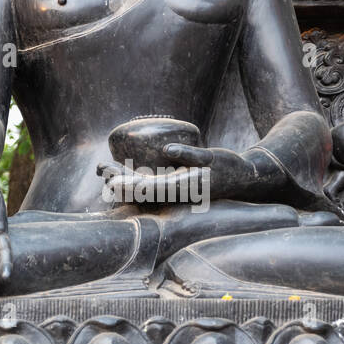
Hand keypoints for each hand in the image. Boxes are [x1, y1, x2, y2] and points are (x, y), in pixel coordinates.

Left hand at [98, 143, 242, 204]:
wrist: (243, 179)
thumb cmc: (229, 166)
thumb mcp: (213, 157)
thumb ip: (191, 154)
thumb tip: (169, 149)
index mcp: (182, 188)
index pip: (148, 189)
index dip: (128, 184)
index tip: (110, 177)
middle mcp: (175, 194)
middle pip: (140, 190)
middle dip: (118, 180)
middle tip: (99, 167)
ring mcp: (174, 192)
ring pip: (142, 188)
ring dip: (122, 179)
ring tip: (103, 168)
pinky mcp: (175, 187)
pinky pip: (149, 185)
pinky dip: (133, 179)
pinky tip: (121, 171)